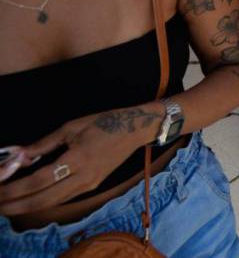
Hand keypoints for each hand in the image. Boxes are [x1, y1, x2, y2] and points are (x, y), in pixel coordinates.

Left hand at [0, 106, 162, 214]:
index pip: (39, 180)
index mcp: (77, 158)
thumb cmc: (104, 123)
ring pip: (52, 203)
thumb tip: (19, 155)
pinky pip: (62, 199)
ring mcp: (89, 184)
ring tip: (8, 206)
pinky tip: (30, 200)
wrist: (136, 130)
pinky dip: (43, 201)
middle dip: (17, 204)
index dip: (15, 187)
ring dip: (27, 206)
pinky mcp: (91, 186)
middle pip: (43, 199)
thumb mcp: (72, 127)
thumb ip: (44, 144)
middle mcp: (83, 177)